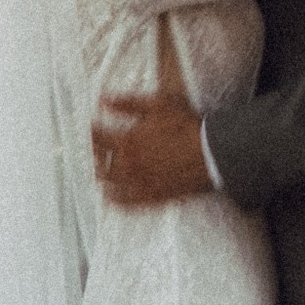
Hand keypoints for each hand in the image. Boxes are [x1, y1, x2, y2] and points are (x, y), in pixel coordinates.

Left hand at [93, 91, 214, 208]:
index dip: (92, 131)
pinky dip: (114, 200)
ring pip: (109, 184)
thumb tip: (104, 100)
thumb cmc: (187, 127)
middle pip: (100, 162)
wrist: (212, 154)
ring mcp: (139, 184)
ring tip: (101, 171)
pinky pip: (125, 204)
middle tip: (96, 148)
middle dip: (95, 154)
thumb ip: (128, 103)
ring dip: (102, 176)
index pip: (97, 137)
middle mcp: (128, 165)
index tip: (93, 126)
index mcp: (127, 141)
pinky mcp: (152, 198)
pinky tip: (110, 197)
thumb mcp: (158, 105)